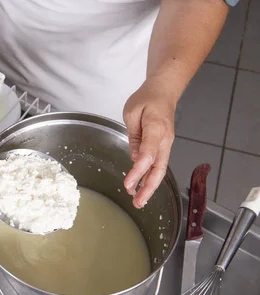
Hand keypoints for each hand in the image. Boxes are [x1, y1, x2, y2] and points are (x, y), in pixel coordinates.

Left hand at [123, 77, 177, 208]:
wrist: (164, 91)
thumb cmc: (147, 99)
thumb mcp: (132, 112)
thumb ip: (134, 136)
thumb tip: (135, 157)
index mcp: (156, 129)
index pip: (147, 155)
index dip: (137, 172)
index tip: (128, 184)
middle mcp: (165, 139)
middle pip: (158, 168)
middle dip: (148, 188)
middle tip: (137, 202)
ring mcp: (167, 143)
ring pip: (160, 169)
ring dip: (150, 186)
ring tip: (138, 200)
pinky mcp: (164, 145)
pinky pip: (158, 164)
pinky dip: (151, 177)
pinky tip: (142, 186)